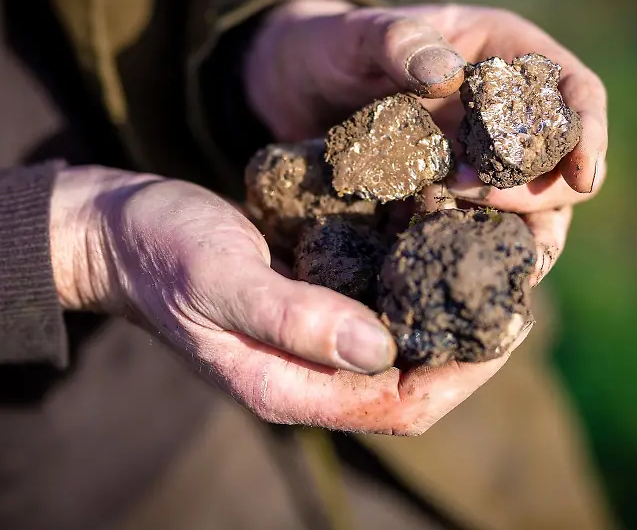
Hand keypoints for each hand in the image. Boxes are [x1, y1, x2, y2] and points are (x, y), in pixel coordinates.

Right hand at [49, 166, 535, 433]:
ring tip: (497, 255)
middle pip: (415, 379)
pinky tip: (444, 231)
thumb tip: (383, 349)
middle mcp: (310, 372)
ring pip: (405, 340)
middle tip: (518, 282)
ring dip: (452, 305)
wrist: (118, 230)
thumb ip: (295, 320)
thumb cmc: (162, 254)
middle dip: (473, 341)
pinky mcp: (313, 299)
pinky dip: (418, 274)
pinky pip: (381, 301)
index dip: (463, 374)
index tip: (509, 320)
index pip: (400, 406)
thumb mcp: (221, 282)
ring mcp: (313, 338)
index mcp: (289, 387)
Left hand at [245, 0, 607, 278]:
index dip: (588, 133)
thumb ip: (398, 42)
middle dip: (535, 190)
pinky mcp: (449, 202)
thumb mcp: (358, 34)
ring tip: (476, 249)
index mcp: (508, 57)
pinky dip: (467, 249)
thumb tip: (447, 76)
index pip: (576, 92)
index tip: (581, 175)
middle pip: (560, 164)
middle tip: (480, 195)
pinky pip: (476, 233)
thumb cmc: (333, 46)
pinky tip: (440, 261)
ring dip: (512, 234)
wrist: (294, 88)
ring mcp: (481, 163)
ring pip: (530, 212)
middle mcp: (506, 116)